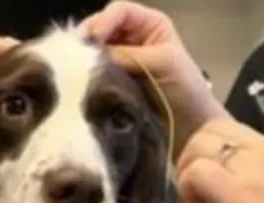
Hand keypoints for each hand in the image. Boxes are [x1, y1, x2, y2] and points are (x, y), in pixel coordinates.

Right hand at [80, 1, 227, 151]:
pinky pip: (94, 79)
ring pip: (93, 55)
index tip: (93, 40)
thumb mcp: (163, 61)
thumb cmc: (186, 90)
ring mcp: (119, 66)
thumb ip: (129, 54)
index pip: (119, 12)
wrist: (190, 128)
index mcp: (148, 26)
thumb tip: (91, 56)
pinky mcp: (112, 88)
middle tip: (74, 57)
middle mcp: (131, 42)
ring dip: (84, 62)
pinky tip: (81, 86)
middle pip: (100, 31)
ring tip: (75, 72)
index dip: (103, 21)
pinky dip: (86, 81)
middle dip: (88, 42)